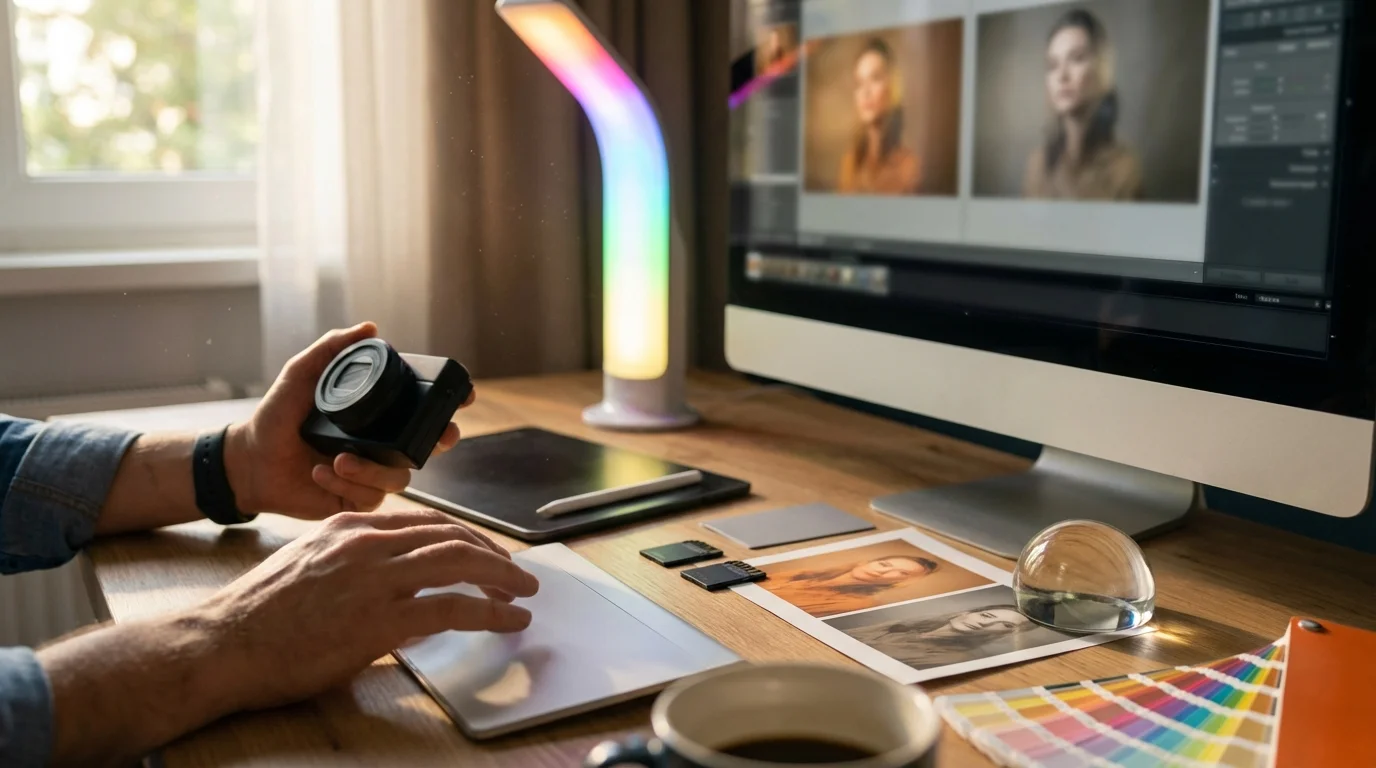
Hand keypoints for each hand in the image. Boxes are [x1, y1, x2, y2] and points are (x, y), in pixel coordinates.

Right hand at [197, 508, 538, 712]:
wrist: (221, 644)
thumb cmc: (257, 615)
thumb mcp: (308, 565)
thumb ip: (352, 563)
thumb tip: (390, 582)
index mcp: (349, 525)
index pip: (426, 520)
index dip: (466, 536)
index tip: (485, 551)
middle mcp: (366, 542)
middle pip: (452, 535)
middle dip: (493, 553)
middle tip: (517, 572)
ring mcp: (374, 578)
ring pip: (460, 562)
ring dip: (502, 576)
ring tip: (524, 591)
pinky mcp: (380, 619)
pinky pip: (453, 609)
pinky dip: (491, 613)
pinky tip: (509, 620)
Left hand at [225, 322, 472, 516]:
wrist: (250, 459)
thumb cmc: (277, 415)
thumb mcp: (301, 374)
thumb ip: (331, 348)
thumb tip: (370, 327)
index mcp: (376, 415)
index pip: (420, 409)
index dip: (448, 404)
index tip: (464, 397)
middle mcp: (380, 444)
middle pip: (428, 445)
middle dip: (441, 440)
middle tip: (441, 436)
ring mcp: (371, 473)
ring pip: (400, 476)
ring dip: (374, 469)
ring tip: (340, 459)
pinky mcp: (356, 498)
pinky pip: (371, 496)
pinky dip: (347, 483)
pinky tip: (322, 472)